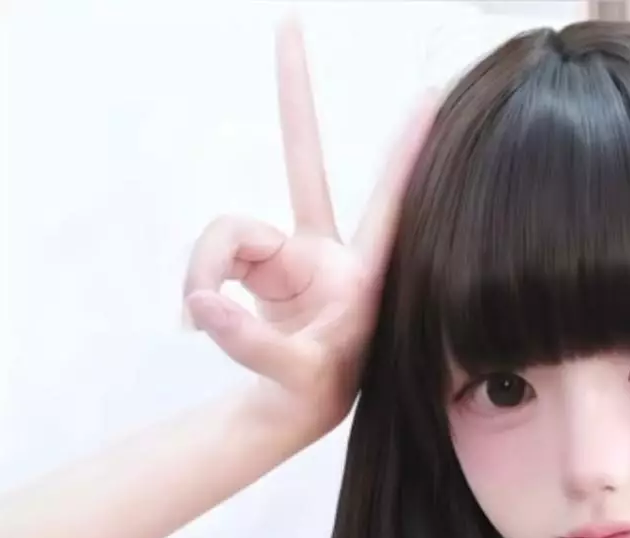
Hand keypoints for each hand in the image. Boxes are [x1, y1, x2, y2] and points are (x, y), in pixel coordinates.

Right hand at [182, 17, 436, 432]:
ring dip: (205, 267)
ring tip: (201, 317)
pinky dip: (199, 280)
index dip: (403, 151)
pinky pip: (213, 252)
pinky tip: (202, 316)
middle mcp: (323, 252)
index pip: (387, 203)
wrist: (292, 408)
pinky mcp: (258, 264)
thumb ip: (248, 342)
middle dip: (296, 95)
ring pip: (229, 229)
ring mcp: (288, 254)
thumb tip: (201, 301)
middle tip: (290, 24)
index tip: (431, 96)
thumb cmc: (315, 392)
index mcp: (358, 274)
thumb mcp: (293, 375)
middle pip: (302, 162)